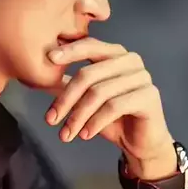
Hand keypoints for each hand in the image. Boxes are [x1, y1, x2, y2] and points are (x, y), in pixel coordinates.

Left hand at [44, 38, 175, 177]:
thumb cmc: (112, 118)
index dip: (69, 51)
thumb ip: (66, 85)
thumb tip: (38, 74)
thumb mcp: (85, 100)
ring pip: (99, 93)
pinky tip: (85, 134)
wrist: (141, 143)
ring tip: (66, 134)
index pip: (89, 45)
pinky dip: (95, 122)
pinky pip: (114, 106)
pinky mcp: (149, 96)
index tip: (48, 59)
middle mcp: (131, 61)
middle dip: (66, 99)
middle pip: (89, 74)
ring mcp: (142, 77)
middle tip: (50, 120)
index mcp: (116, 54)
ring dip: (78, 117)